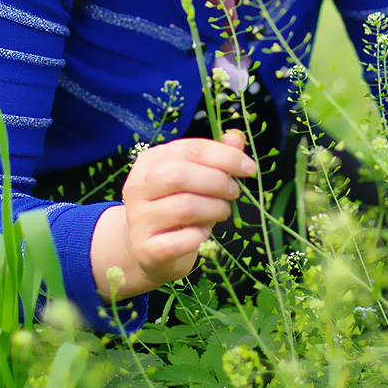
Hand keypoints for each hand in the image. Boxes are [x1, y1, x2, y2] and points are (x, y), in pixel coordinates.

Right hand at [91, 130, 255, 297]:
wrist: (148, 250)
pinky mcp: (145, 248)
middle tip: (235, 192)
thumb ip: (215, 158)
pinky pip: (180, 240)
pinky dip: (199, 236)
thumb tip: (236, 137)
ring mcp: (139, 218)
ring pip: (183, 207)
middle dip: (218, 182)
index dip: (224, 156)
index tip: (249, 168)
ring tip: (223, 211)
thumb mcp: (194, 180)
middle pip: (180, 175)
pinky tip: (203, 233)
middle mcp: (138, 187)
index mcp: (150, 161)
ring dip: (215, 208)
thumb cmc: (175, 208)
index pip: (190, 149)